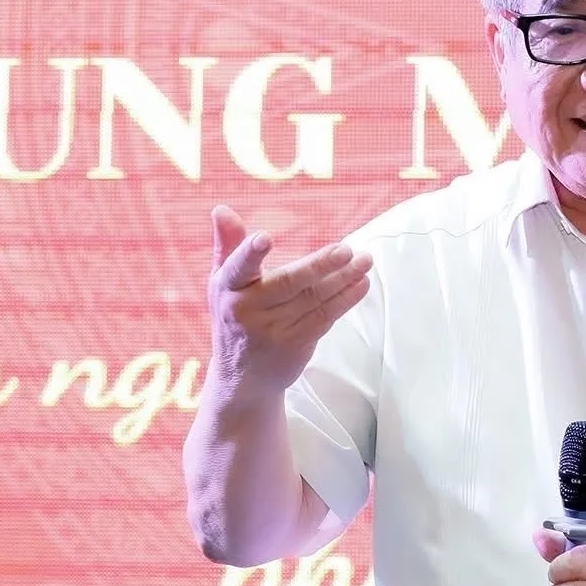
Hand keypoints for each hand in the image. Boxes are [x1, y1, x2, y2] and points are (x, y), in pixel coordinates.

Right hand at [207, 204, 372, 394]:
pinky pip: (324, 318)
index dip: (251, 253)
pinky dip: (345, 300)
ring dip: (343, 279)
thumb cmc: (234, 316)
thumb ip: (228, 245)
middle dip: (319, 265)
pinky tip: (361, 283)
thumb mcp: (222, 281)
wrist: (242, 377)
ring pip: (313, 299)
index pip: (238, 267)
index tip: (264, 238)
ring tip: (365, 261)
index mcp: (227, 287)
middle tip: (346, 250)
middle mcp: (247, 310)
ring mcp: (272, 330)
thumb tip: (221, 209)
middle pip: (289, 283)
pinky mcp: (294, 344)